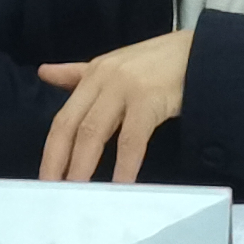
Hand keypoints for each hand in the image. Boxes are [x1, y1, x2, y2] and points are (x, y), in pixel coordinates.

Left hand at [37, 30, 194, 183]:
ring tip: (77, 194)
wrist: (200, 50)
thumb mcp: (114, 64)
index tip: (44, 179)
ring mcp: (126, 87)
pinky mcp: (150, 98)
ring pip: (94, 132)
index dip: (51, 151)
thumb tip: (44, 72)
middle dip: (59, 162)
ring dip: (82, 166)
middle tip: (54, 193)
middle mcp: (104, 79)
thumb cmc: (158, 62)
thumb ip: (78, 73)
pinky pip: (132, 139)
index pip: (63, 117)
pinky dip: (124, 165)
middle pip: (72, 126)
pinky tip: (120, 185)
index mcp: (93, 75)